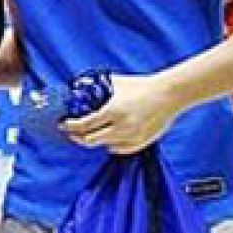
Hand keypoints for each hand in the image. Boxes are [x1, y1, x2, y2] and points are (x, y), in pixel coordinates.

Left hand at [61, 73, 179, 153]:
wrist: (169, 94)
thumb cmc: (141, 86)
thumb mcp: (115, 82)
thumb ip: (95, 85)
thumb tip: (77, 86)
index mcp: (113, 111)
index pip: (84, 125)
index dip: (70, 126)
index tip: (63, 124)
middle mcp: (122, 127)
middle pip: (90, 140)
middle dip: (77, 137)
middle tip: (72, 132)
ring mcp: (132, 137)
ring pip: (104, 146)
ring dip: (94, 140)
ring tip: (89, 133)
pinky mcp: (141, 143)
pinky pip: (119, 150)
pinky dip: (111, 145)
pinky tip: (107, 138)